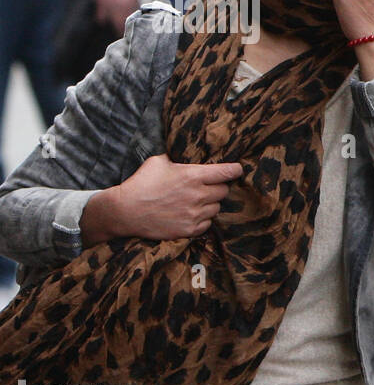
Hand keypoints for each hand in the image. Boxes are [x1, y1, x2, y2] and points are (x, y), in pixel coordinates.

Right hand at [82, 155, 242, 243]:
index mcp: (193, 176)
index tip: (237, 170)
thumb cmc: (140, 183)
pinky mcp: (190, 229)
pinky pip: (207, 224)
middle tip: (206, 187)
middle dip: (218, 187)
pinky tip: (189, 214)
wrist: (125, 211)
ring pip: (216, 208)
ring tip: (193, 201)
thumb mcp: (158, 162)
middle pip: (224, 191)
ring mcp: (195, 214)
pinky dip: (202, 219)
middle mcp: (198, 195)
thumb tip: (189, 155)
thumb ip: (178, 159)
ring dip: (209, 204)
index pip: (227, 172)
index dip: (235, 170)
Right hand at [94, 0, 138, 34]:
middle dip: (122, 29)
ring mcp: (106, 2)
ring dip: (112, 24)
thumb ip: (135, 1)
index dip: (132, 27)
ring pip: (108, 19)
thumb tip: (139, 11)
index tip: (134, 34)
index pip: (130, 18)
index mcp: (127, 2)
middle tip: (126, 37)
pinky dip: (102, 17)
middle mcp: (116, 4)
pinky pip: (100, 12)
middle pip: (119, 22)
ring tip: (115, 31)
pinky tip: (103, 21)